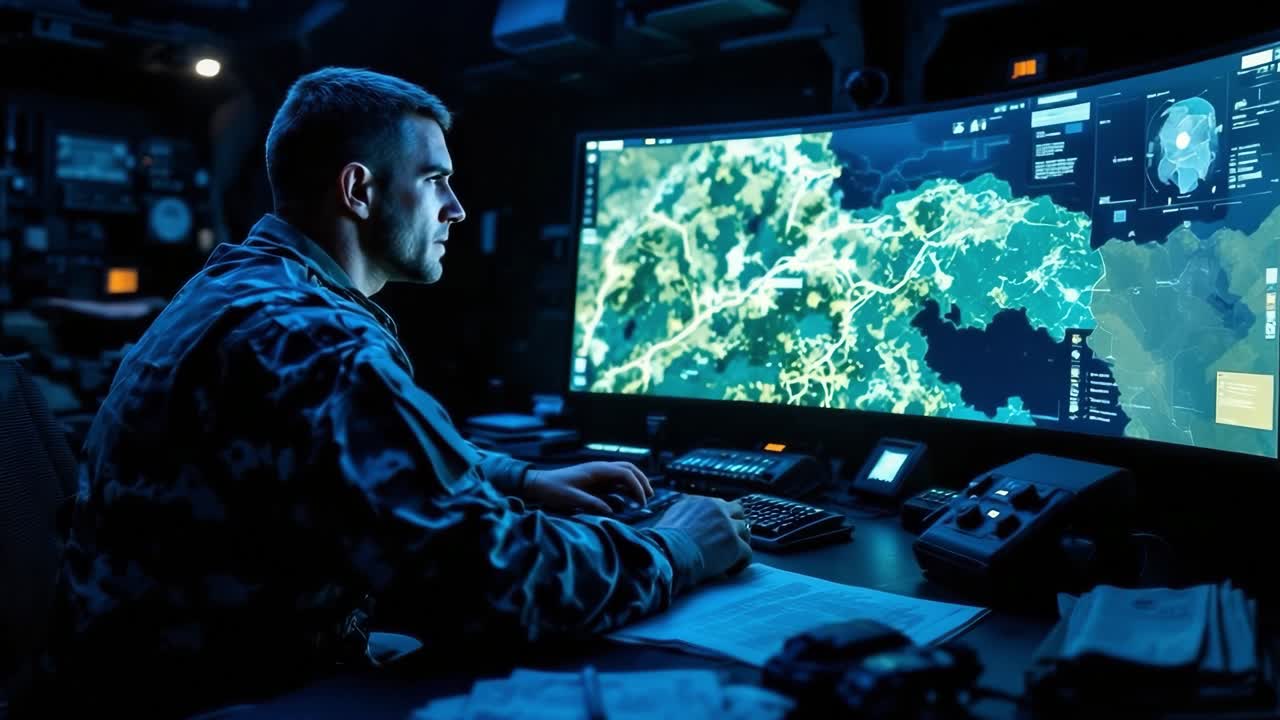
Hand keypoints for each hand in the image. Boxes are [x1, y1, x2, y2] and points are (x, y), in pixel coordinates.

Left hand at [524, 461, 653, 513]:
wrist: (539, 483)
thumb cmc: (553, 489)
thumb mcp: (571, 498)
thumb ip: (591, 503)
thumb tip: (612, 510)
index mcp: (596, 469)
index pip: (625, 473)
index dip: (636, 486)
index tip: (641, 502)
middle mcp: (600, 468)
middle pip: (629, 468)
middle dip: (642, 481)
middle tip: (649, 498)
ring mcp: (598, 472)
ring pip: (624, 472)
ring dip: (636, 482)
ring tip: (644, 498)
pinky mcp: (596, 478)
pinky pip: (616, 479)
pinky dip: (626, 486)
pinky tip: (630, 498)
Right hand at [654, 496, 751, 585]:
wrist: (667, 553)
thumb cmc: (663, 542)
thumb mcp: (671, 517)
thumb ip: (683, 514)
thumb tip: (684, 521)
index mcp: (700, 501)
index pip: (720, 505)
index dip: (722, 518)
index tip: (719, 530)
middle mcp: (716, 509)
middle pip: (738, 511)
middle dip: (737, 524)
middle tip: (732, 539)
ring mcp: (727, 525)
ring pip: (745, 531)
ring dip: (740, 543)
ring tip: (732, 557)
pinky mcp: (734, 543)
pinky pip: (747, 552)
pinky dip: (740, 562)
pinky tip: (730, 570)